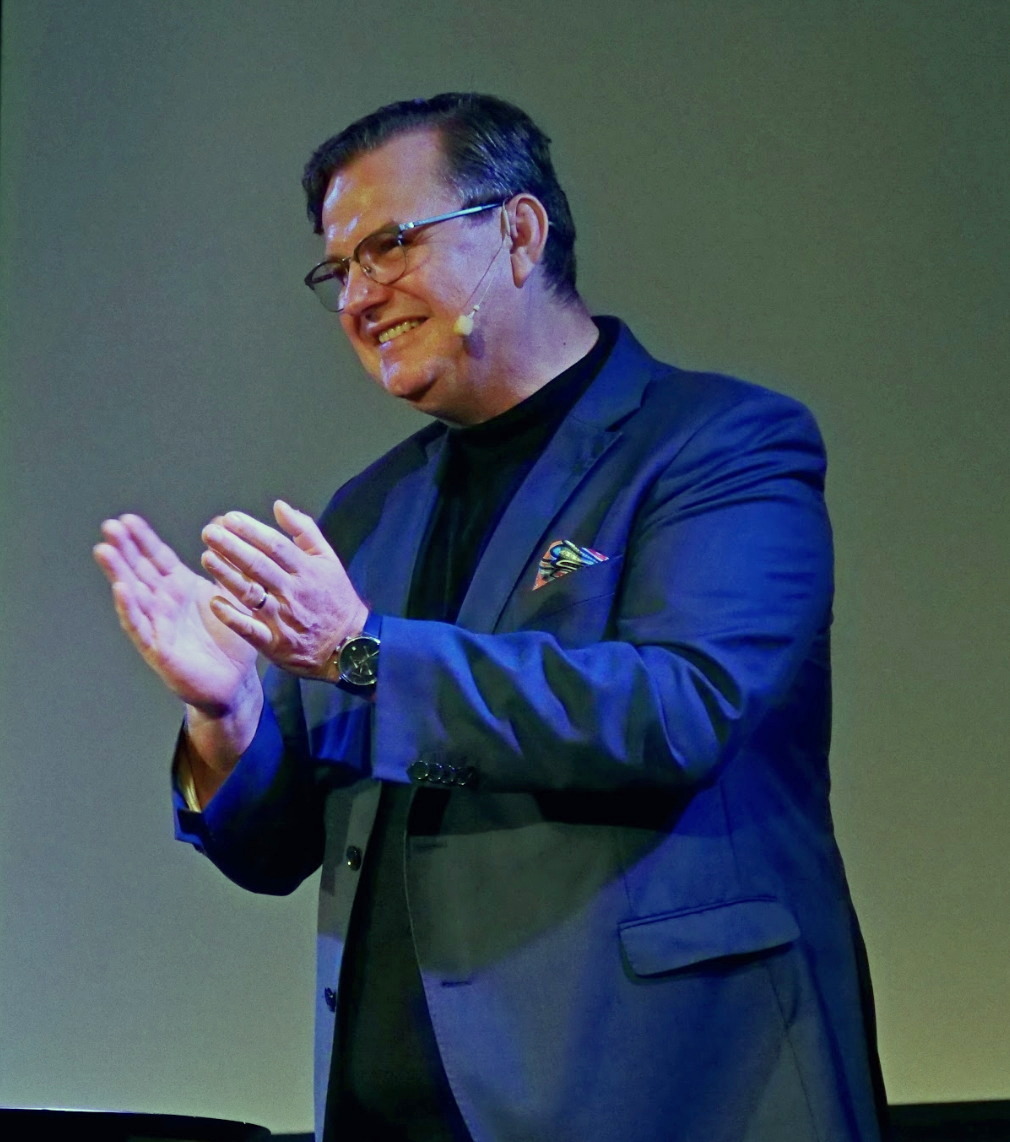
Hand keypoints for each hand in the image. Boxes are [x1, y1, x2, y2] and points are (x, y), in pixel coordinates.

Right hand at [93, 514, 260, 714]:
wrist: (236, 682)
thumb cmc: (234, 639)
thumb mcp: (235, 596)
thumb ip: (228, 566)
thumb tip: (223, 528)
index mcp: (181, 588)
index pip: (158, 558)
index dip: (143, 539)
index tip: (128, 519)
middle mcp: (165, 603)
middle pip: (140, 571)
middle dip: (124, 549)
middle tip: (110, 526)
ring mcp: (158, 625)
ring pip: (134, 595)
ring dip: (118, 574)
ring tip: (105, 551)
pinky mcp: (158, 649)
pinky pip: (142, 627)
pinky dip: (131, 609)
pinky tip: (122, 591)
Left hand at [199, 499, 367, 678]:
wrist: (349, 644)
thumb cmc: (335, 597)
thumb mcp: (328, 559)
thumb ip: (305, 531)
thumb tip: (279, 506)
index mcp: (307, 570)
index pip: (275, 545)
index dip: (252, 530)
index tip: (229, 518)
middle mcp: (293, 592)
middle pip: (259, 566)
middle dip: (232, 547)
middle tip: (209, 532)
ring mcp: (283, 618)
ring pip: (251, 594)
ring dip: (227, 575)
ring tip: (207, 557)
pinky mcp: (275, 643)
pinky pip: (250, 629)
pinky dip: (232, 616)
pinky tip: (214, 601)